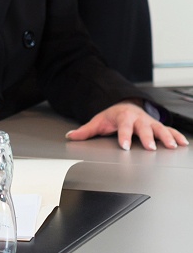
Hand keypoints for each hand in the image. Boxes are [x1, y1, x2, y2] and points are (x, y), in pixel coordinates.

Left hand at [66, 102, 188, 150]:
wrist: (125, 105)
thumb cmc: (112, 116)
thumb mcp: (98, 121)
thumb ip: (85, 130)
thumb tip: (70, 136)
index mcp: (123, 117)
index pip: (123, 128)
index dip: (124, 137)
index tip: (125, 146)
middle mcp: (138, 119)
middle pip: (143, 128)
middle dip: (147, 138)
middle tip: (150, 147)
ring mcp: (149, 122)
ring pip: (159, 128)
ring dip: (166, 137)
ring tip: (172, 146)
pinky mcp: (157, 125)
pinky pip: (169, 130)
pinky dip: (176, 136)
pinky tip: (182, 144)